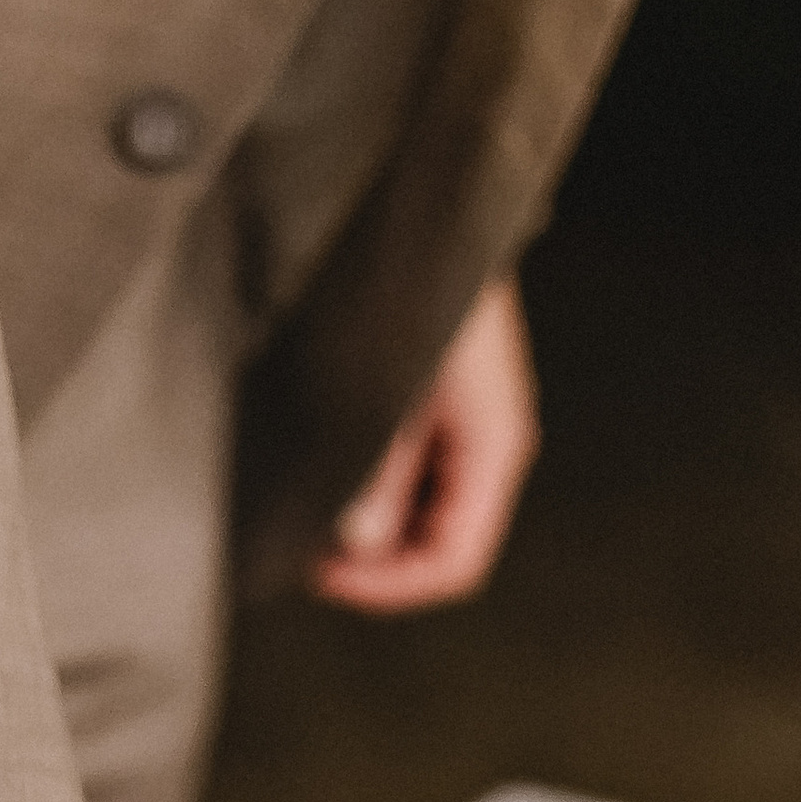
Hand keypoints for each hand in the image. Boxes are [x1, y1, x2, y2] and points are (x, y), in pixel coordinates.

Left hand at [306, 274, 538, 611]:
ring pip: (426, 518)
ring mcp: (469, 433)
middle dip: (377, 562)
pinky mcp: (445, 413)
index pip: (454, 561)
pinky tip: (335, 482)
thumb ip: (378, 473)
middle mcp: (489, 450)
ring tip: (314, 518)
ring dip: (373, 529)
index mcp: (493, 450)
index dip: (390, 586)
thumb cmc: (419, 290)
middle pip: (441, 547)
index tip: (323, 575)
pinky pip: (415, 481)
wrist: (436, 214)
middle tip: (307, 551)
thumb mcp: (389, 392)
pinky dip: (376, 493)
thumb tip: (358, 543)